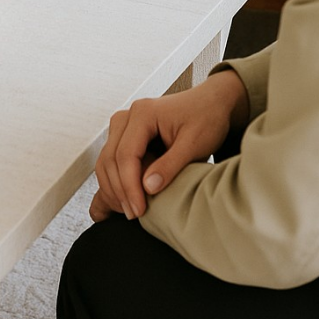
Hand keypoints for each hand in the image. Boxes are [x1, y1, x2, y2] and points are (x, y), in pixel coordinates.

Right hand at [90, 70, 249, 221]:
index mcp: (143, 113)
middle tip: (133, 215)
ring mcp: (125, 125)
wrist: (212, 104)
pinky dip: (115, 181)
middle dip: (119, 191)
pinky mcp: (127, 136)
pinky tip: (123, 200)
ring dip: (114, 188)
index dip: (129, 186)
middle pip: (110, 158)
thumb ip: (171, 164)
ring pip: (106, 161)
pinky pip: (112, 160)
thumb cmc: (206, 117)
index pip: (126, 155)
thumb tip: (148, 187)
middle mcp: (128, 116)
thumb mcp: (194, 143)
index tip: (139, 210)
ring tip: (129, 211)